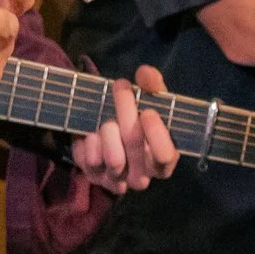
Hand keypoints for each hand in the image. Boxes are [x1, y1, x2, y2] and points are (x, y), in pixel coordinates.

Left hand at [69, 65, 178, 193]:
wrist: (113, 135)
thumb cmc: (140, 120)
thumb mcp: (152, 102)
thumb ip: (153, 87)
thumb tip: (146, 74)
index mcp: (164, 162)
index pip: (165, 156)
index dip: (157, 134)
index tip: (148, 111)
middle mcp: (142, 177)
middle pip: (135, 146)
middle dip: (126, 110)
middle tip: (121, 86)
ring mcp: (118, 180)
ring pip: (113, 158)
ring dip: (108, 129)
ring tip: (107, 117)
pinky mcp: (94, 178)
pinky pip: (89, 161)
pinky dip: (89, 141)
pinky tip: (93, 131)